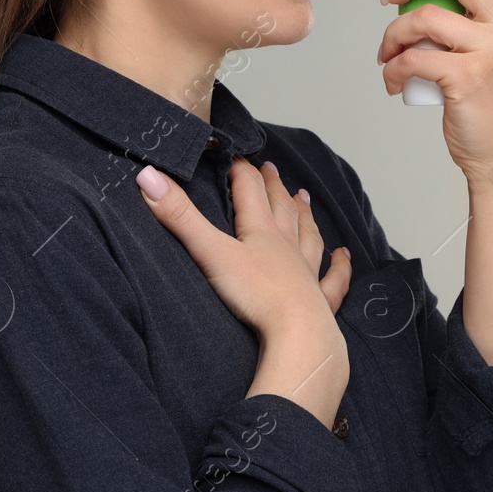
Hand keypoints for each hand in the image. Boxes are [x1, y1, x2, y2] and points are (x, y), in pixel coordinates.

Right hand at [135, 157, 352, 335]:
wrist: (298, 334)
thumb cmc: (256, 294)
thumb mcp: (210, 253)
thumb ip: (179, 217)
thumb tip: (147, 176)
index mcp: (261, 231)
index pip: (250, 190)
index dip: (241, 171)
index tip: (236, 157)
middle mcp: (286, 246)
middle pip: (280, 208)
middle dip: (273, 186)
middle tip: (271, 169)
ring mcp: (306, 272)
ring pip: (307, 235)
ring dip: (304, 215)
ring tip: (304, 198)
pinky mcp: (318, 301)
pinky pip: (332, 280)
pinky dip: (339, 266)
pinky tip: (345, 256)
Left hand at [376, 0, 492, 182]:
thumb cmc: (486, 101)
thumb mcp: (488, 47)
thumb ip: (463, 16)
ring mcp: (492, 48)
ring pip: (423, 15)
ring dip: (392, 34)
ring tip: (387, 55)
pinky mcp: (468, 76)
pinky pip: (412, 57)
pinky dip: (391, 68)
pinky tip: (393, 80)